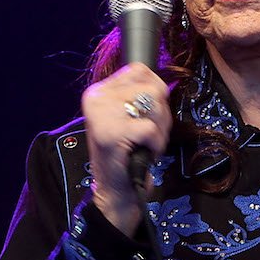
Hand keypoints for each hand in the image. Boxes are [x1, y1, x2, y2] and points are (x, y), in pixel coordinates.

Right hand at [81, 62, 171, 233]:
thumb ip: (140, 94)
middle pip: (151, 87)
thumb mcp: (127, 116)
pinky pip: (152, 128)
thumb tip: (163, 82)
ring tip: (145, 142)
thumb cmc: (127, 152)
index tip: (147, 113)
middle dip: (160, 113)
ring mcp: (102, 115)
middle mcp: (96, 99)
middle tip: (148, 133)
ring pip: (154, 105)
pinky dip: (156, 143)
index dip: (155, 91)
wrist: (116, 189)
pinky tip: (145, 152)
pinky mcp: (112, 134)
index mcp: (98, 91)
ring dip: (160, 128)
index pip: (139, 70)